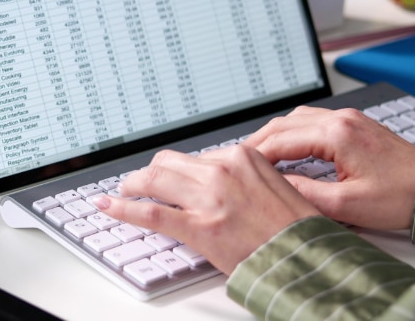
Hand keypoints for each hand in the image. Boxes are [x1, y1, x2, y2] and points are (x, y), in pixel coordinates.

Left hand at [93, 146, 320, 274]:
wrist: (306, 257)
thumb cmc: (296, 229)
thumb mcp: (274, 187)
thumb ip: (243, 178)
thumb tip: (216, 182)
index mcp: (242, 156)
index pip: (195, 157)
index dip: (177, 169)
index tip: (168, 176)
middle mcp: (222, 171)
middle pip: (168, 162)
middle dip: (149, 172)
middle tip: (138, 182)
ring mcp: (208, 198)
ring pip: (154, 180)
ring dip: (132, 185)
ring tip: (122, 192)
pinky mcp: (198, 226)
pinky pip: (149, 212)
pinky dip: (123, 208)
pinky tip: (108, 206)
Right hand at [243, 106, 414, 229]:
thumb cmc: (401, 198)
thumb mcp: (346, 205)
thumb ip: (304, 193)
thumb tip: (274, 186)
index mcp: (337, 134)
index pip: (280, 139)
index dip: (254, 155)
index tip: (236, 168)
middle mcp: (342, 119)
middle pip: (283, 123)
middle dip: (257, 142)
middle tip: (238, 162)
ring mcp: (349, 119)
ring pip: (296, 119)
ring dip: (275, 135)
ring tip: (258, 157)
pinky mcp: (355, 125)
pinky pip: (313, 121)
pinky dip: (293, 133)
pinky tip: (287, 149)